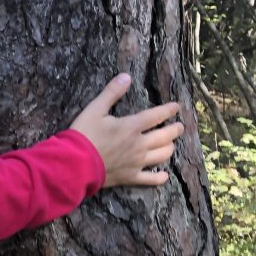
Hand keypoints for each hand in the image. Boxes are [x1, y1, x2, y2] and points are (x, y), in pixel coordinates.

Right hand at [69, 73, 184, 187]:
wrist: (75, 163)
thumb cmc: (84, 134)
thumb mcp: (94, 109)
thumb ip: (111, 93)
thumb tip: (126, 76)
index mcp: (131, 126)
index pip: (156, 116)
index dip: (168, 110)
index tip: (176, 107)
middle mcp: (139, 144)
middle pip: (164, 136)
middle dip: (175, 130)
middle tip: (180, 127)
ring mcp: (137, 162)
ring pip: (162, 155)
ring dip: (169, 148)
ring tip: (171, 145)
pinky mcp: (131, 176)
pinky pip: (151, 179)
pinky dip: (160, 177)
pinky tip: (164, 175)